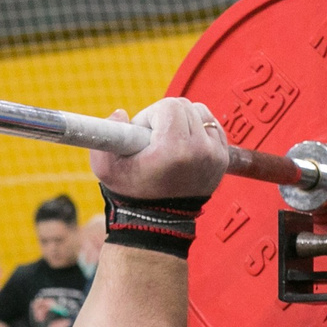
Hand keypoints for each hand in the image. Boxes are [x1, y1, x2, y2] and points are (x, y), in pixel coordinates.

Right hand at [88, 97, 228, 200]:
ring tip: (169, 142)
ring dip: (184, 121)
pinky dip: (198, 129)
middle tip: (153, 139)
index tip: (143, 135)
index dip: (150, 116)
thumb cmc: (132, 193)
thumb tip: (121, 114)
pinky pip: (212, 126)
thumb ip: (103, 136)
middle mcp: (200, 150)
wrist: (160, 221)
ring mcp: (215, 155)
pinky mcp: (223, 158)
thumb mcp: (106, 168)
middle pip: (185, 107)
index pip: (169, 106)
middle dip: (165, 117)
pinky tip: (184, 146)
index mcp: (174, 149)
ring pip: (201, 113)